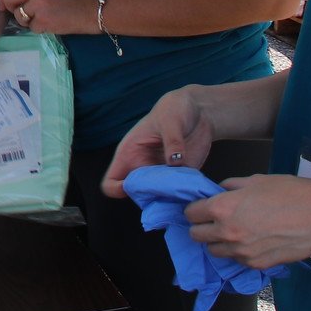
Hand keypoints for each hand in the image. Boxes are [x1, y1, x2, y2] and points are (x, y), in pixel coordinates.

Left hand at [0, 0, 91, 36]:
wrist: (93, 7)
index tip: (7, 4)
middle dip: (11, 8)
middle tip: (22, 13)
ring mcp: (38, 4)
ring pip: (18, 15)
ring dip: (27, 20)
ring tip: (44, 16)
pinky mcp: (44, 20)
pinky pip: (31, 28)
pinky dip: (39, 28)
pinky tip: (52, 23)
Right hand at [100, 87, 217, 196]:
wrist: (199, 111)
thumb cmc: (174, 109)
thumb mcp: (171, 120)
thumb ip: (172, 140)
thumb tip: (175, 161)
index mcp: (130, 154)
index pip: (111, 181)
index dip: (118, 189)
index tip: (137, 187)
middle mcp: (143, 169)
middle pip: (136, 195)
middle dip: (149, 199)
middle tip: (167, 193)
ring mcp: (162, 176)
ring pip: (158, 199)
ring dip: (168, 201)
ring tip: (182, 193)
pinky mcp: (180, 179)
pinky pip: (178, 196)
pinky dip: (184, 198)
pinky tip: (194, 192)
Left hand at [185, 172, 310, 269]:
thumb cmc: (291, 192)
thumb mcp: (255, 180)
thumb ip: (231, 187)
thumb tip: (221, 191)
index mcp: (223, 209)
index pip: (191, 214)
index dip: (195, 208)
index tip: (202, 207)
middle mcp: (227, 233)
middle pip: (196, 236)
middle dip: (202, 227)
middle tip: (214, 219)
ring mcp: (242, 253)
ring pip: (215, 252)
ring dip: (219, 241)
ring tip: (235, 231)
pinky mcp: (258, 264)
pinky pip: (238, 260)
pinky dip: (239, 252)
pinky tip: (253, 241)